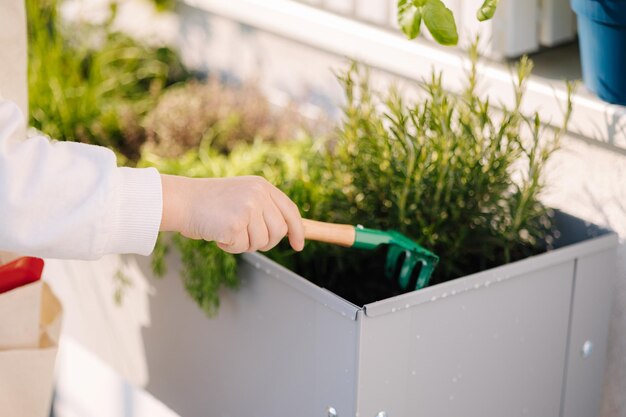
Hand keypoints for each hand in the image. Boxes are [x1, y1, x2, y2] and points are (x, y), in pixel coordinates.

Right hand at [160, 175, 304, 253]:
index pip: (290, 210)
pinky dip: (229, 246)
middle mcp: (258, 194)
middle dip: (265, 242)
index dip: (297, 230)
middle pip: (278, 231)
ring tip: (226, 229)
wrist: (182, 200)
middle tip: (244, 237)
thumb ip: (263, 208)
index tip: (298, 245)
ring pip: (261, 242)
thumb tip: (287, 231)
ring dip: (244, 244)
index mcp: (262, 186)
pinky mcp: (236, 224)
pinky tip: (217, 233)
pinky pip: (242, 247)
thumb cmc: (210, 203)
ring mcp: (248, 208)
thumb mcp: (242, 196)